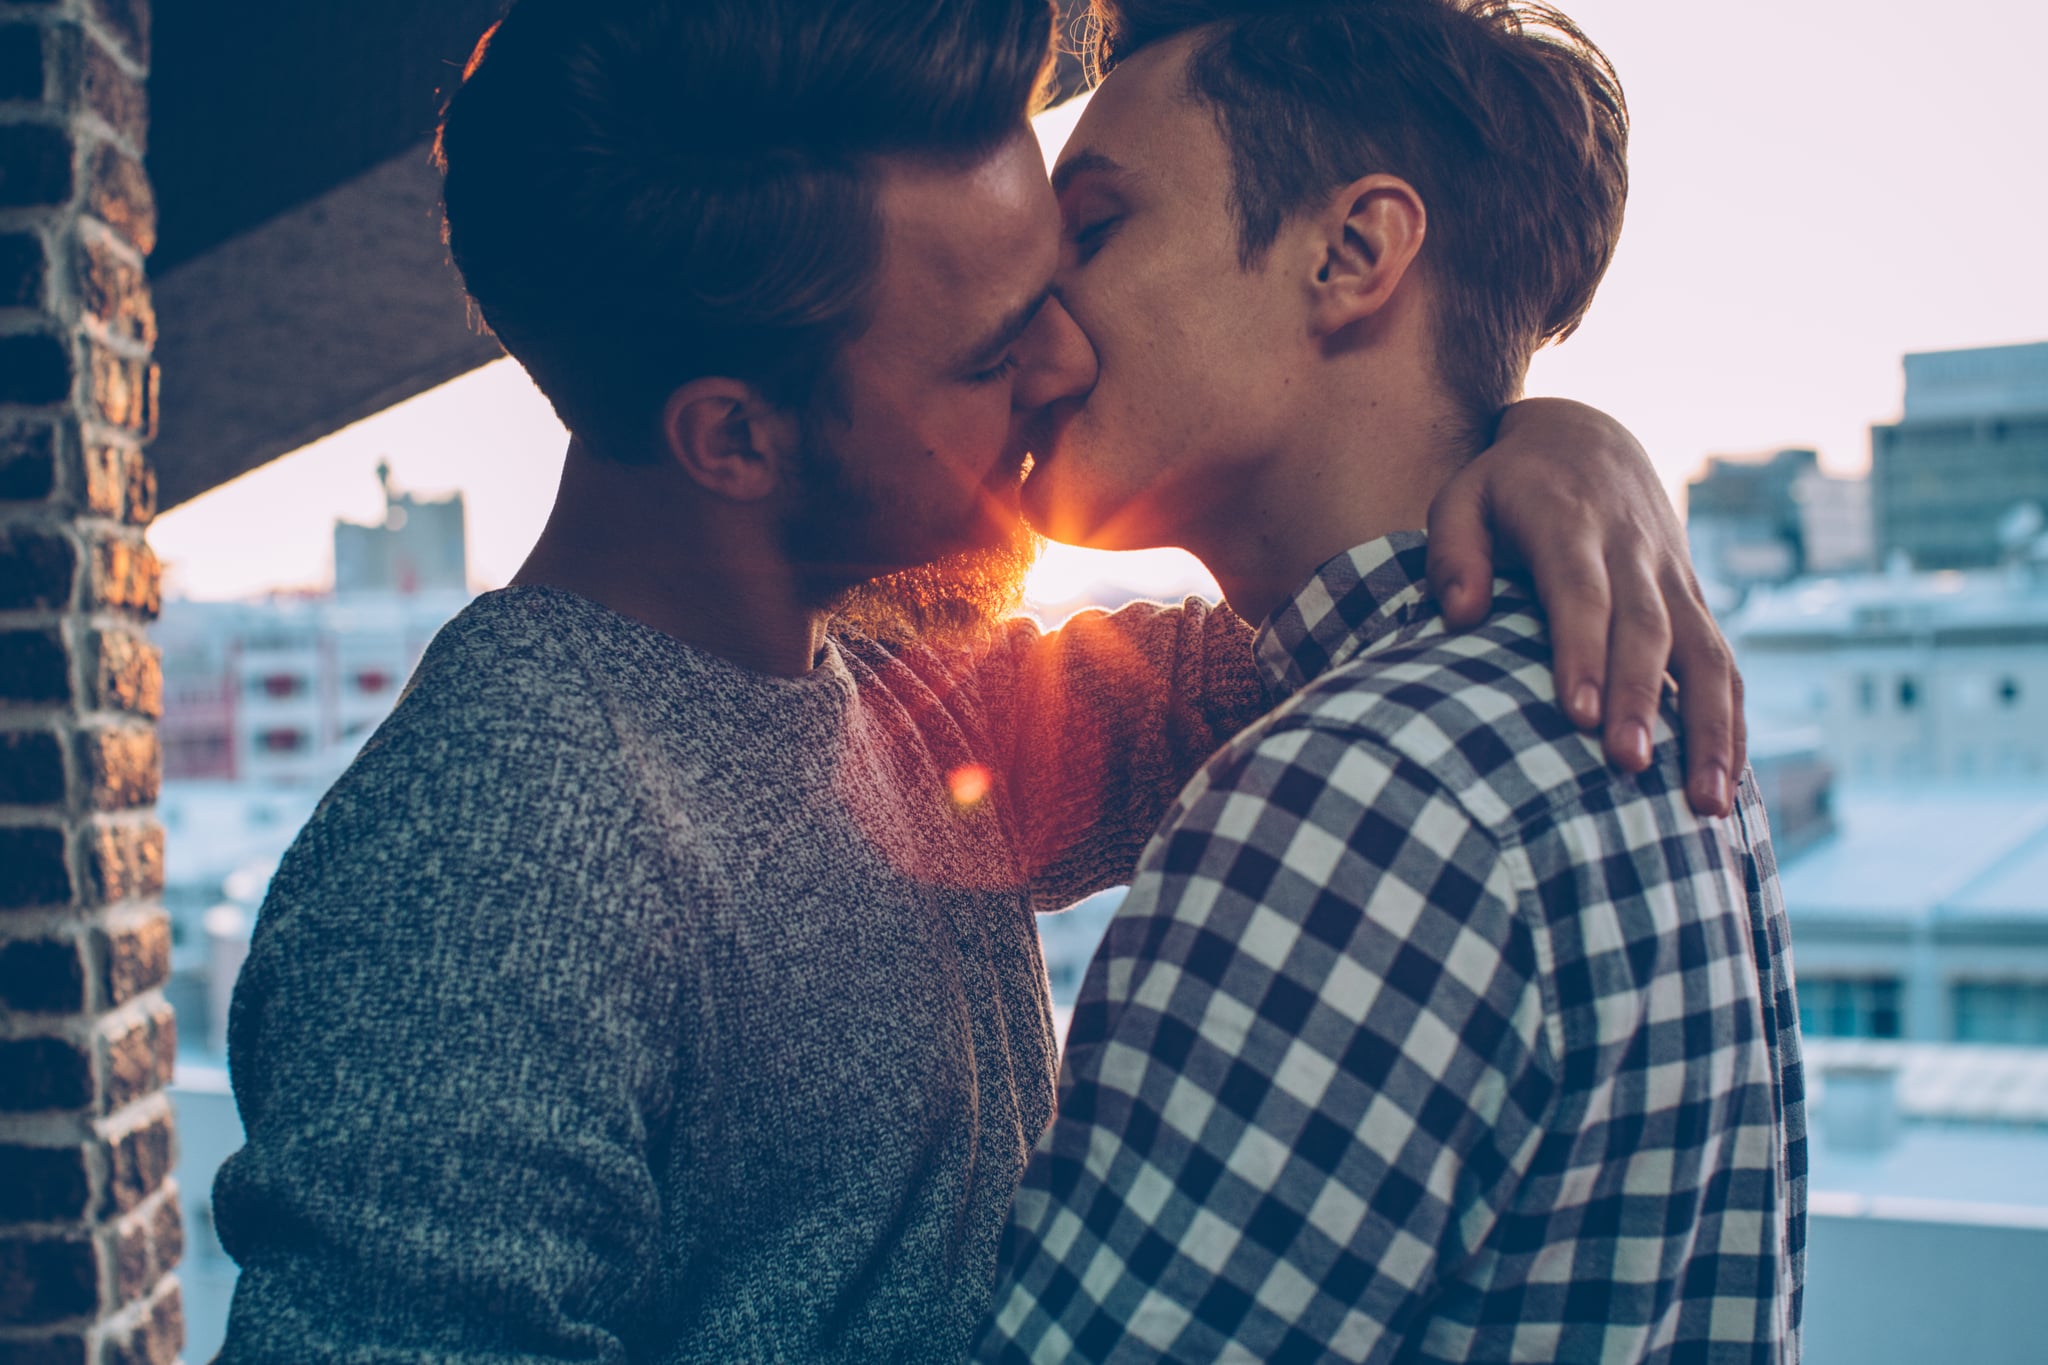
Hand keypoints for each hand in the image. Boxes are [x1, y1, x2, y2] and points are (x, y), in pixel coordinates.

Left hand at [1424, 397, 1743, 817]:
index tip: (1574, 714)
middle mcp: (1633, 552)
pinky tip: (1728, 784)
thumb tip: (1459, 616)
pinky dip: (1731, 722)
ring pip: (1704, 653)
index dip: (1582, 651)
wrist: (1588, 440)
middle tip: (1630, 765)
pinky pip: (1723, 664)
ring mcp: (1674, 579)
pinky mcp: (1695, 603)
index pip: (1580, 592)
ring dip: (1709, 729)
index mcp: (1570, 524)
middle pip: (1645, 630)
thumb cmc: (1508, 484)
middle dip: (1641, 698)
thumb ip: (1453, 550)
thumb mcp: (1463, 495)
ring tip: (1706, 804)